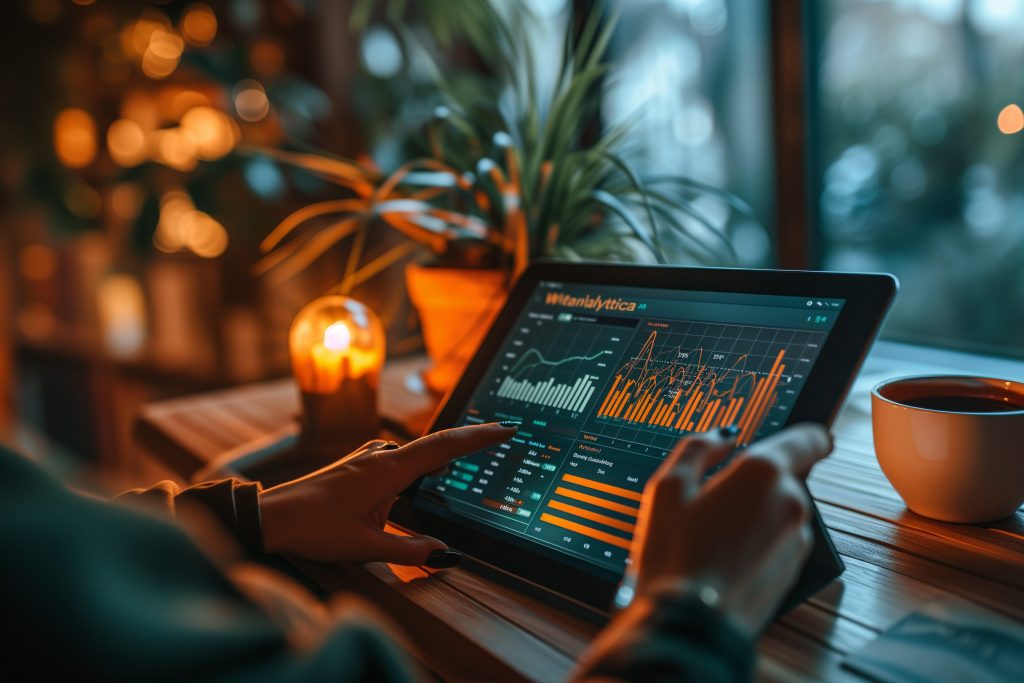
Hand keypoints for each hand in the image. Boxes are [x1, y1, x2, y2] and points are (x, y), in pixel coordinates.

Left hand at [259, 422, 517, 564]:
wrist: (270, 517)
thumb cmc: (313, 529)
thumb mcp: (365, 548)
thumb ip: (409, 551)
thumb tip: (444, 554)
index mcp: (388, 470)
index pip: (444, 446)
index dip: (478, 437)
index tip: (506, 428)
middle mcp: (381, 456)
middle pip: (436, 442)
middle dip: (470, 439)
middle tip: (503, 434)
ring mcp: (368, 458)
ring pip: (416, 451)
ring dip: (445, 451)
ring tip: (475, 450)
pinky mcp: (359, 466)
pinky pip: (401, 459)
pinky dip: (422, 462)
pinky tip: (426, 476)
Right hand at [623, 423, 832, 635]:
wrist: (690, 625)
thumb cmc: (677, 556)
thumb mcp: (667, 487)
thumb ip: (697, 448)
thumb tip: (720, 436)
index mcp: (763, 474)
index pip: (808, 439)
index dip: (807, 435)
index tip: (807, 437)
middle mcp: (790, 503)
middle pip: (783, 478)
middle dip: (752, 483)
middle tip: (710, 500)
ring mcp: (796, 540)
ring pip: (778, 511)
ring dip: (753, 514)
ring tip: (709, 537)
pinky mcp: (792, 570)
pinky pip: (776, 541)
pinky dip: (755, 542)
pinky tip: (721, 557)